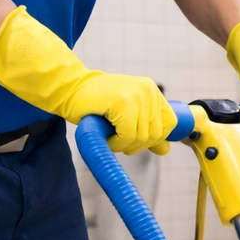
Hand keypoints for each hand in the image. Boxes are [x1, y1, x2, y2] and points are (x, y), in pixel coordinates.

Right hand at [0, 7, 175, 154]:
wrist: (69, 89)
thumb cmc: (96, 104)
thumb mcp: (127, 116)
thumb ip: (147, 130)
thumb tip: (165, 150)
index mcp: (152, 91)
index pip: (170, 122)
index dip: (157, 138)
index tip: (138, 140)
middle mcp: (148, 90)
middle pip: (157, 134)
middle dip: (138, 144)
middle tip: (118, 139)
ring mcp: (137, 95)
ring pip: (143, 137)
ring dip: (125, 144)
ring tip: (110, 135)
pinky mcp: (124, 103)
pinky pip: (128, 136)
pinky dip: (117, 143)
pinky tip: (107, 136)